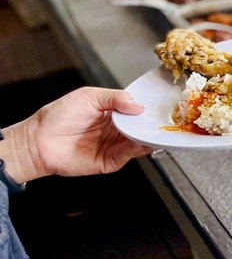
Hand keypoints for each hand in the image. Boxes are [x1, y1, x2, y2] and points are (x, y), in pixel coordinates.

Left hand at [0, 88, 152, 183]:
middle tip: (166, 118)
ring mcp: (115, 146)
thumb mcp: (88, 96)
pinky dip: (140, 147)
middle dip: (153, 123)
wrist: (39, 142)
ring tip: (158, 128)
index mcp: (112, 113)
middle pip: (142, 127)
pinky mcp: (112, 161)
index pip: (137, 111)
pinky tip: (143, 139)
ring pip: (141, 141)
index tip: (161, 105)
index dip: (149, 108)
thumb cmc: (57, 116)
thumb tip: (138, 105)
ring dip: (150, 135)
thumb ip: (115, 97)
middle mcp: (116, 130)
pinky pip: (131, 154)